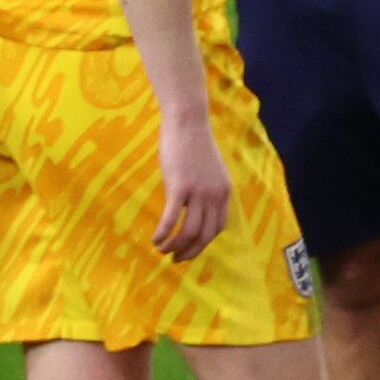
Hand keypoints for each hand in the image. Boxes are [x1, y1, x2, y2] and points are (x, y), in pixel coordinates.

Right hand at [152, 118, 231, 262]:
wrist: (187, 121)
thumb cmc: (193, 142)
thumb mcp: (208, 170)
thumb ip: (206, 189)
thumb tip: (193, 204)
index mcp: (224, 192)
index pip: (218, 227)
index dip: (204, 242)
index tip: (191, 248)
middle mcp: (214, 196)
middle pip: (204, 235)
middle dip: (190, 251)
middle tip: (176, 259)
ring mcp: (198, 193)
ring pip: (189, 231)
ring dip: (174, 246)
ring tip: (162, 251)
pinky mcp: (180, 187)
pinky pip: (172, 219)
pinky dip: (163, 233)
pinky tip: (155, 240)